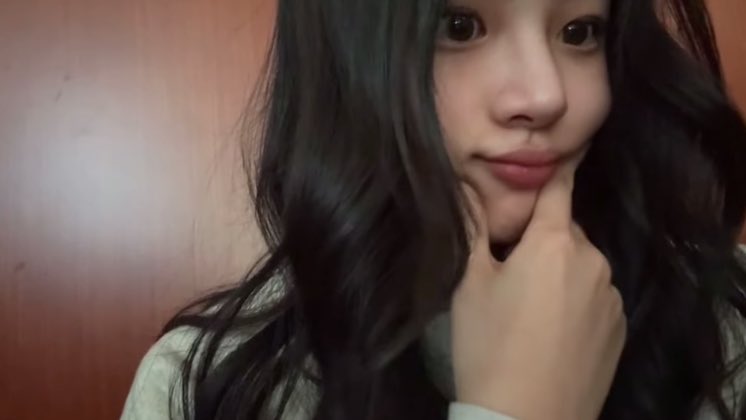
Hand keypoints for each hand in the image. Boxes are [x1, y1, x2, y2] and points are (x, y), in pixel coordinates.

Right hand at [452, 154, 625, 419]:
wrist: (525, 419)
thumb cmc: (488, 345)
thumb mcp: (469, 285)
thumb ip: (472, 229)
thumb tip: (465, 187)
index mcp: (552, 243)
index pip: (558, 190)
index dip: (552, 172)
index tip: (550, 159)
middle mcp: (592, 260)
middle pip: (564, 232)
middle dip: (541, 239)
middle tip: (509, 266)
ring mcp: (611, 296)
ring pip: (581, 265)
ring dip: (560, 270)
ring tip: (530, 306)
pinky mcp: (619, 328)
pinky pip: (596, 297)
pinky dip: (577, 300)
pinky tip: (553, 330)